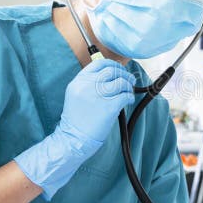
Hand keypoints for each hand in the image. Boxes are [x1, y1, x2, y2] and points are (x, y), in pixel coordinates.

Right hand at [15, 59, 135, 199]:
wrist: (73, 139)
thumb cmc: (77, 119)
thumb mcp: (77, 95)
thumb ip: (89, 83)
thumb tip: (111, 75)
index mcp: (79, 81)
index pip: (99, 64)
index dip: (112, 65)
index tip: (118, 70)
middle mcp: (87, 85)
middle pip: (112, 71)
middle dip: (124, 74)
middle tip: (129, 81)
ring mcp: (98, 96)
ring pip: (121, 82)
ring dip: (128, 86)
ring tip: (128, 92)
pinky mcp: (108, 108)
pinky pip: (125, 96)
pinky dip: (129, 97)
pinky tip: (128, 102)